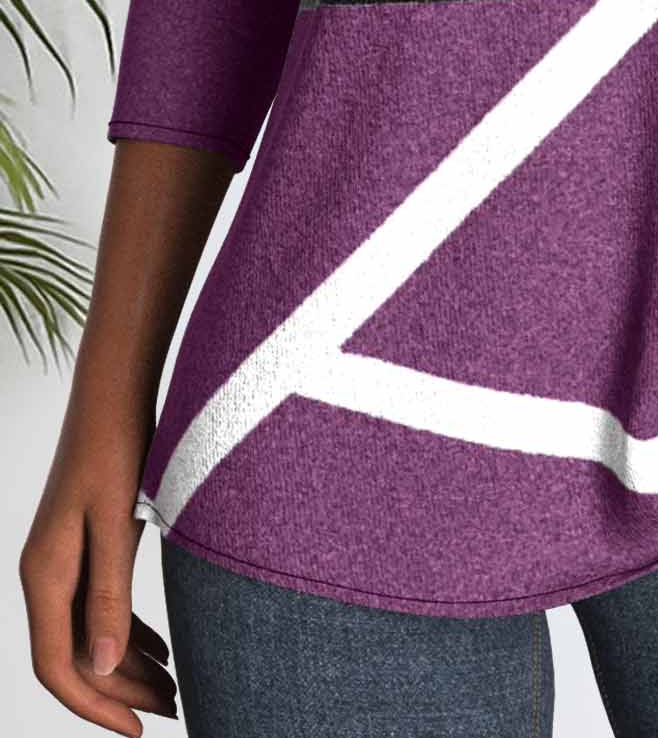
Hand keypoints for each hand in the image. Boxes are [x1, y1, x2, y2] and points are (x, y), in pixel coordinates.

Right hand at [20, 438, 177, 734]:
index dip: (94, 706)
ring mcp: (64, 559)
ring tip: (174, 689)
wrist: (114, 392)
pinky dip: (127, 632)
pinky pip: (99, 605)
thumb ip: (109, 594)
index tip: (138, 731)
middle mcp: (46, 573)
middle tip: (172, 710)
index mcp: (45, 574)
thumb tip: (100, 666)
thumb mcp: (117, 524)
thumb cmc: (117, 447)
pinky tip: (162, 648)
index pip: (57, 667)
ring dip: (127, 665)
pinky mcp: (85, 543)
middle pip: (75, 657)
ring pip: (89, 634)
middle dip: (120, 691)